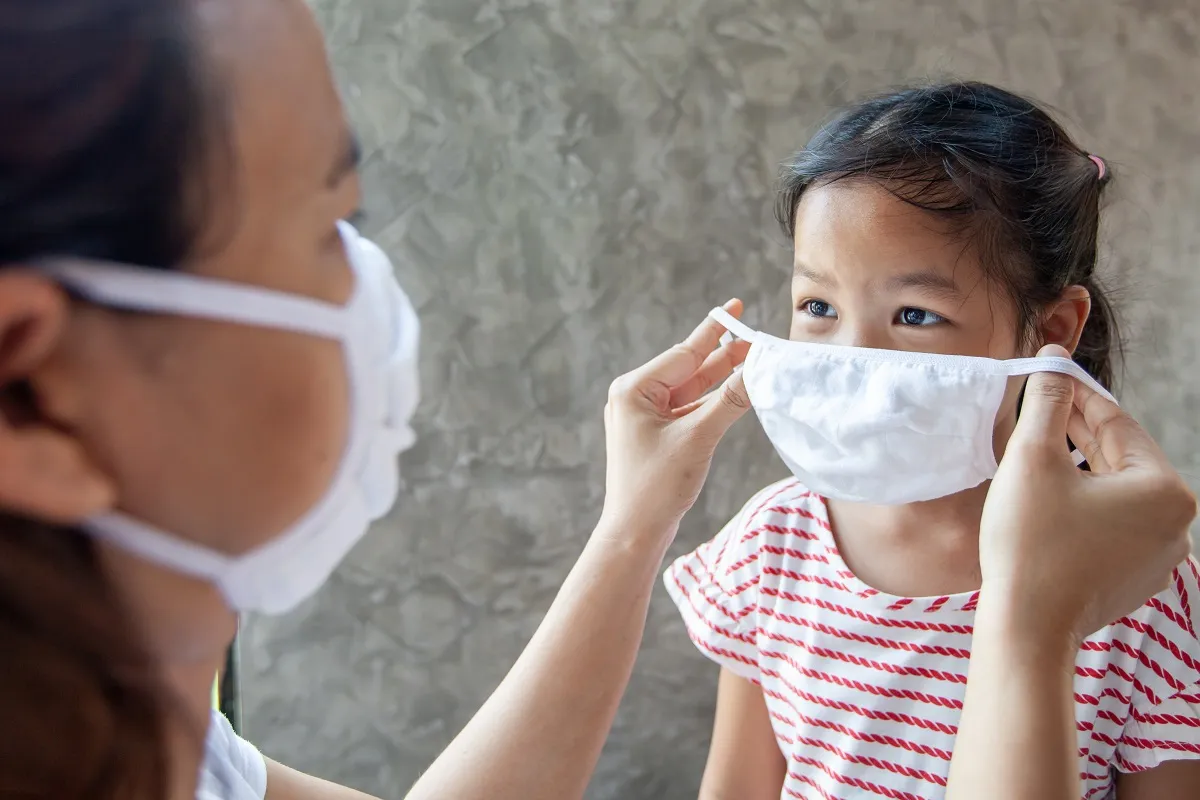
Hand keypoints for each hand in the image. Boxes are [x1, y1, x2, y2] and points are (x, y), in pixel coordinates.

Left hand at [599, 300, 752, 542]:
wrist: (635, 532)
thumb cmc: (656, 486)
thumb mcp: (698, 437)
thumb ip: (730, 401)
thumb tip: (759, 371)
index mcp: (634, 389)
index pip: (684, 354)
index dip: (716, 332)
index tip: (737, 307)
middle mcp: (635, 397)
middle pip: (689, 368)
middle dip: (723, 355)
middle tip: (756, 337)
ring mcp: (645, 417)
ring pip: (691, 390)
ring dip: (721, 378)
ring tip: (753, 358)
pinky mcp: (656, 435)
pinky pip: (689, 409)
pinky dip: (713, 402)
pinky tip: (736, 390)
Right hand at [979, 345, 1196, 644]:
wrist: (1027, 625)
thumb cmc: (1030, 542)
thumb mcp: (1033, 459)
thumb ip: (1049, 403)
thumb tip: (1054, 359)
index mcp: (1165, 488)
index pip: (1117, 424)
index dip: (1077, 395)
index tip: (1050, 375)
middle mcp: (1176, 523)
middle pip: (1120, 459)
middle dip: (1078, 433)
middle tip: (1040, 408)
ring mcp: (1159, 555)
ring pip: (1115, 493)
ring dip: (1080, 469)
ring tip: (1039, 451)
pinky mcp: (1135, 577)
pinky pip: (1112, 526)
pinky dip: (1084, 506)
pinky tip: (1049, 499)